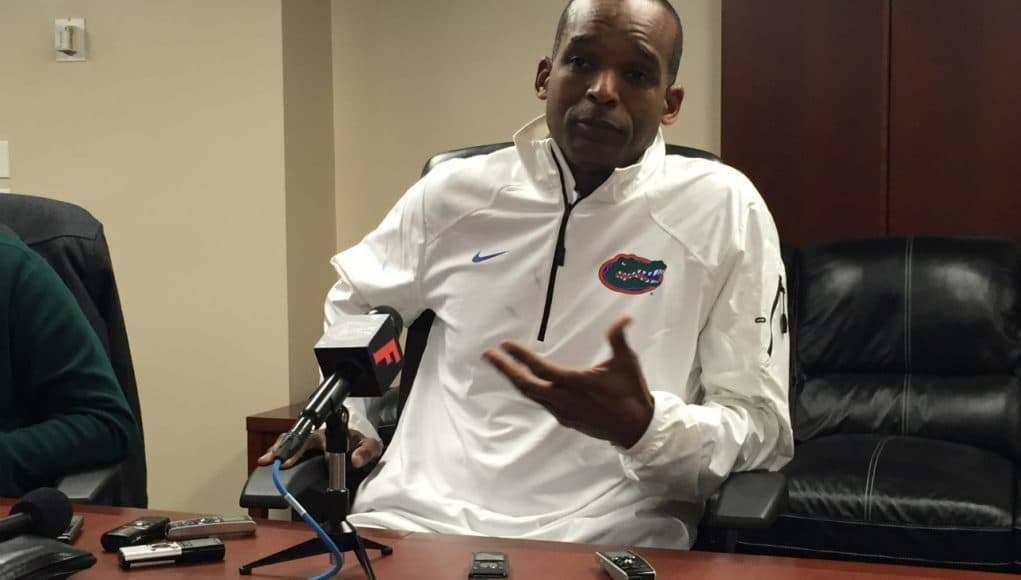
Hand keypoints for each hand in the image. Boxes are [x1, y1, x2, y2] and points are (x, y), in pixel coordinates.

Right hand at [257, 427, 382, 468]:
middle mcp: (316, 437)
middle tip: (269, 460)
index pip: (310, 439)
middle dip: (280, 448)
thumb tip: (355, 460)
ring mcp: (310, 445)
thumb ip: (366, 451)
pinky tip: (269, 465)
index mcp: (329, 434)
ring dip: (276, 452)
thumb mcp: (371, 447)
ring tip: (264, 461)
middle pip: (294, 439)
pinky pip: (290, 452)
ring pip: (289, 443)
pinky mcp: (307, 453)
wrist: (362, 450)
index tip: (289, 460)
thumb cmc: (363, 446)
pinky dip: (278, 457)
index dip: (298, 449)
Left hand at [482, 315, 653, 447]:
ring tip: (503, 365)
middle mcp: (564, 400)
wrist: (636, 429)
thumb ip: (618, 339)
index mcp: (576, 383)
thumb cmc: (631, 394)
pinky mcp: (565, 419)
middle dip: (505, 369)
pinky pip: (540, 402)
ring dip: (515, 379)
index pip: (541, 368)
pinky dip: (529, 390)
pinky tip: (526, 381)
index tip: (505, 345)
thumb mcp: (627, 363)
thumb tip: (624, 318)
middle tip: (488, 355)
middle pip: (526, 385)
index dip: (520, 356)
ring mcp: (563, 412)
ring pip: (531, 395)